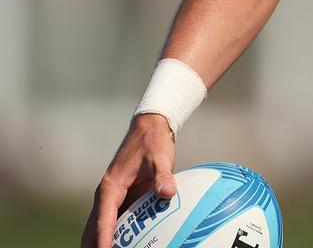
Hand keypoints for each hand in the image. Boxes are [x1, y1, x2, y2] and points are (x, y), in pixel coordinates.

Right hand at [81, 113, 177, 247]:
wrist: (149, 128)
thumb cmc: (153, 143)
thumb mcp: (160, 158)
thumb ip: (164, 176)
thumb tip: (167, 193)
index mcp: (111, 188)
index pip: (103, 220)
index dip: (103, 239)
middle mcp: (106, 195)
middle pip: (93, 228)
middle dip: (94, 245)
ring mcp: (112, 197)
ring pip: (99, 226)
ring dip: (101, 241)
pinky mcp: (121, 197)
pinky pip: (113, 221)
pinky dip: (112, 235)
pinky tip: (124, 244)